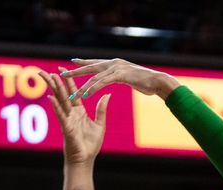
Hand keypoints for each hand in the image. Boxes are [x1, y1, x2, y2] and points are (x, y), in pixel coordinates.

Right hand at [42, 71, 107, 164]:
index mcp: (79, 112)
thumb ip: (101, 109)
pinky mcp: (66, 128)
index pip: (73, 93)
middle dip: (55, 82)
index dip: (69, 81)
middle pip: (62, 94)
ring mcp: (67, 120)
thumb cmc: (91, 144)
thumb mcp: (100, 124)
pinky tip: (51, 97)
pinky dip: (56, 106)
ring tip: (49, 77)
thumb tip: (107, 95)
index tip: (64, 70)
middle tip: (47, 70)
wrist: (85, 159)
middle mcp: (71, 114)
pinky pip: (60, 115)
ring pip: (60, 102)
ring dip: (54, 89)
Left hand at [60, 57, 179, 98]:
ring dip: (82, 86)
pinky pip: (102, 83)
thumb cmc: (149, 83)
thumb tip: (122, 78)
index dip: (84, 63)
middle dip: (76, 71)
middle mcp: (114, 63)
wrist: (159, 82)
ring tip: (72, 92)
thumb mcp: (133, 79)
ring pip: (94, 77)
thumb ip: (124, 77)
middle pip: (90, 67)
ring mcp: (116, 68)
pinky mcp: (119, 75)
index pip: (96, 62)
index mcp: (116, 64)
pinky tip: (85, 94)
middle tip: (63, 73)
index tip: (73, 62)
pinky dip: (93, 89)